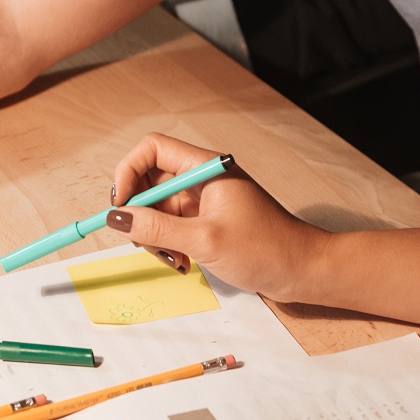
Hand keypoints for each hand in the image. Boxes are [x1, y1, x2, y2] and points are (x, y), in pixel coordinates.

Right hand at [108, 133, 330, 301]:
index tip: (121, 207)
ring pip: (158, 210)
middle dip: (140, 215)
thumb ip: (156, 229)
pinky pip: (173, 228)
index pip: (152, 150)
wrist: (302, 270)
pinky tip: (184, 264)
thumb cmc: (265, 249)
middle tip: (145, 243)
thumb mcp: (203, 240)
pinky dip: (169, 246)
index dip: (128, 172)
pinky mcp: (207, 222)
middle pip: (150, 182)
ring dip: (155, 237)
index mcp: (205, 168)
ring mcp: (204, 201)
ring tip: (174, 260)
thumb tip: (116, 218)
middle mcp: (202, 179)